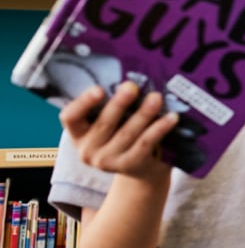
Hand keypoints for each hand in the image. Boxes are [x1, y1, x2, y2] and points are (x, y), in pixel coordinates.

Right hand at [60, 82, 176, 179]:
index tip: (99, 89)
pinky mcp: (130, 166)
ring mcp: (108, 161)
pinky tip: (171, 117)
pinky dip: (159, 129)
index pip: (70, 117)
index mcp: (78, 133)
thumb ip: (112, 104)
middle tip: (132, 86)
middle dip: (119, 104)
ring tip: (157, 98)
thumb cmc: (122, 134)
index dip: (82, 103)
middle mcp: (88, 150)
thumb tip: (131, 79)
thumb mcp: (110, 122)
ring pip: (127, 133)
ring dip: (143, 113)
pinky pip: (146, 143)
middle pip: (103, 123)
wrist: (141, 168)